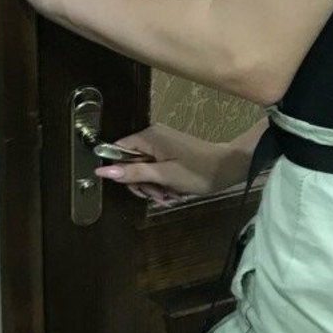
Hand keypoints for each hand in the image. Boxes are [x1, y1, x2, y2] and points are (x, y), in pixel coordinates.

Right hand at [94, 123, 252, 203]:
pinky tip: (173, 192)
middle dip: (141, 183)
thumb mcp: (163, 175)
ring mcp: (162, 143)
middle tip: (158, 196)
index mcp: (148, 137)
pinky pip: (156, 167)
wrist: (230, 168)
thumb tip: (101, 170)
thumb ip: (133, 172)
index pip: (117, 150)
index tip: (136, 187)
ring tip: (168, 196)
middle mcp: (152, 136)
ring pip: (144, 168)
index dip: (120, 170)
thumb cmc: (198, 172)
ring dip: (153, 186)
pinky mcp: (170, 151)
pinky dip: (161, 181)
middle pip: (130, 161)